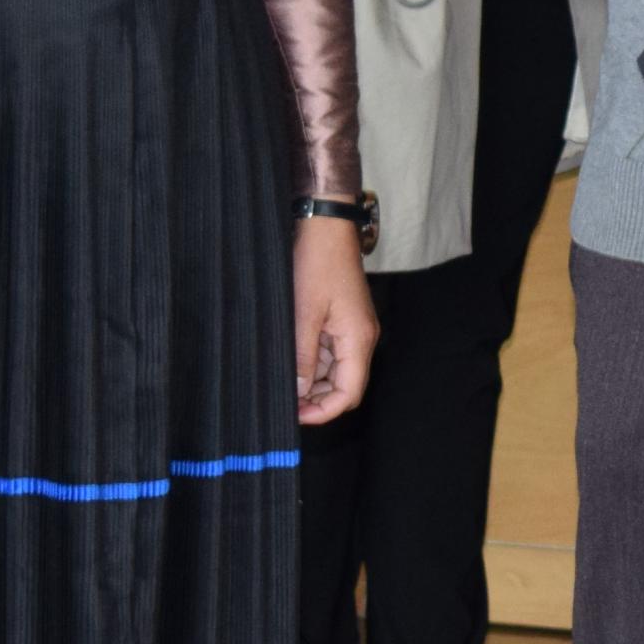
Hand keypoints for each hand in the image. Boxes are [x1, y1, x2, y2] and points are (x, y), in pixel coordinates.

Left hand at [294, 217, 380, 424]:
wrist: (325, 228)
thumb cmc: (317, 264)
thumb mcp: (303, 313)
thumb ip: (301, 356)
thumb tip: (297, 391)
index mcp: (358, 339)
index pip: (349, 393)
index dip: (323, 411)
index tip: (295, 416)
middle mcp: (361, 339)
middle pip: (345, 387)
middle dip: (317, 401)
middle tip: (284, 405)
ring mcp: (352, 331)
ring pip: (336, 373)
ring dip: (312, 384)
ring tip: (282, 386)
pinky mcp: (342, 322)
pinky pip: (330, 355)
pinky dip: (311, 366)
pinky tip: (290, 366)